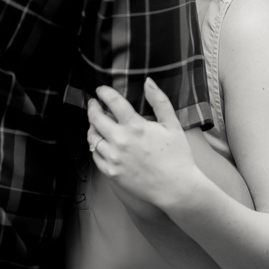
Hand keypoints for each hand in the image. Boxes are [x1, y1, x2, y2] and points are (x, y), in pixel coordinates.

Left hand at [87, 79, 202, 210]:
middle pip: (96, 119)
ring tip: (95, 123)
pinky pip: (95, 156)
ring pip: (92, 138)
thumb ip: (159, 100)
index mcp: (135, 126)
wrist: (176, 187)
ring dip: (91, 127)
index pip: (112, 102)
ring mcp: (113, 158)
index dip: (104, 93)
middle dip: (92, 107)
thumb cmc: (177, 155)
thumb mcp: (172, 124)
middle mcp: (120, 141)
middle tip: (93, 103)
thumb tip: (148, 81)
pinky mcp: (111, 173)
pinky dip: (95, 147)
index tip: (101, 90)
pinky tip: (100, 143)